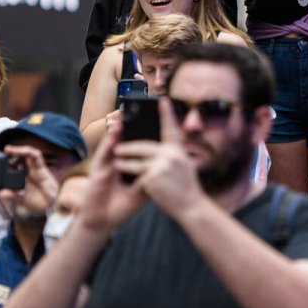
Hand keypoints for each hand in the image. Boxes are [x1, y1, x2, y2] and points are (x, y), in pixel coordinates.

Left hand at [0, 144, 57, 215]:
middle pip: (19, 157)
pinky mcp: (42, 167)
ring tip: (7, 149)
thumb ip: (12, 195)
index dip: (5, 161)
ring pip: (27, 153)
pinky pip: (36, 155)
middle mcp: (28, 171)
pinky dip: (28, 152)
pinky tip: (21, 151)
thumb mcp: (21, 199)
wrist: (51, 206)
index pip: (13, 165)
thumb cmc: (37, 202)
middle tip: (1, 152)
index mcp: (21, 177)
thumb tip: (1, 193)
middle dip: (11, 152)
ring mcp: (35, 168)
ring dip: (18, 150)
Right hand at [80, 112, 149, 232]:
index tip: (158, 120)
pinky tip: (115, 131)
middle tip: (143, 109)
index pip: (138, 147)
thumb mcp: (141, 194)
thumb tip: (171, 171)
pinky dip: (109, 141)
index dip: (146, 134)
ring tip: (128, 113)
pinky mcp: (97, 169)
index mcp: (128, 166)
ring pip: (114, 142)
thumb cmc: (120, 208)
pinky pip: (104, 152)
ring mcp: (107, 164)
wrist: (101, 223)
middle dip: (134, 126)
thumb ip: (152, 180)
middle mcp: (118, 162)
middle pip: (126, 141)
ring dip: (120, 128)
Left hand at [111, 97, 203, 219]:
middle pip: (143, 147)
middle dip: (128, 147)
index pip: (170, 128)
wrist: (191, 207)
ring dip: (124, 163)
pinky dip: (132, 180)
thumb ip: (173, 156)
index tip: (162, 100)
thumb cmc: (187, 188)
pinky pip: (137, 177)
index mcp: (178, 150)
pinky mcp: (152, 178)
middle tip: (117, 147)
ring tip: (116, 164)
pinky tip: (126, 184)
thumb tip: (160, 148)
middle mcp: (170, 155)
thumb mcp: (185, 166)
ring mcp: (161, 166)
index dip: (167, 114)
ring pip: (136, 162)